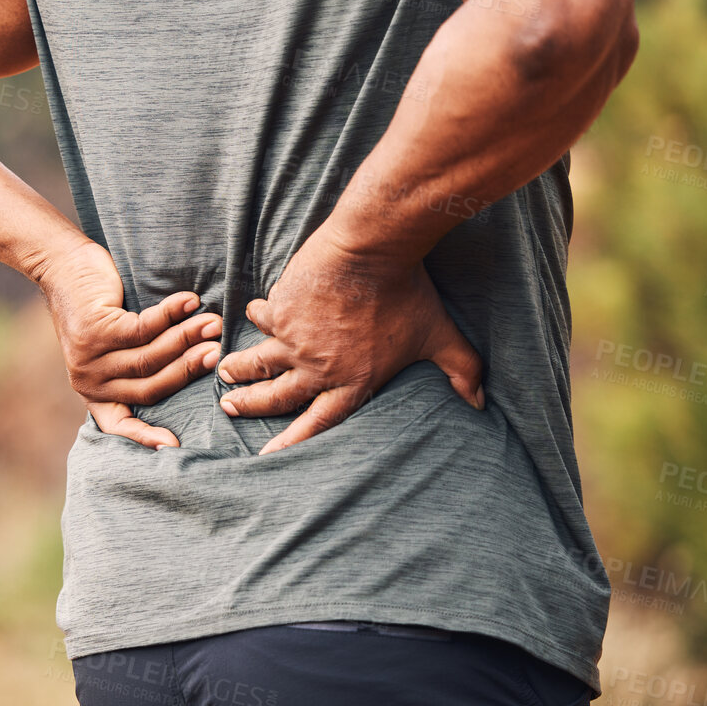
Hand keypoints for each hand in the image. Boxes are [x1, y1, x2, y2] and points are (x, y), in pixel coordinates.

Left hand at [35, 238, 222, 448]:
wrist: (64, 266)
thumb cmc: (98, 305)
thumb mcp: (113, 345)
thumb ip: (137, 364)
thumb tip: (196, 367)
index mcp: (95, 392)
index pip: (118, 423)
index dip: (143, 438)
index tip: (172, 447)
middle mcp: (90, 381)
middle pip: (150, 386)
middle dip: (188, 370)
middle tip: (218, 355)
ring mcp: (90, 358)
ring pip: (149, 357)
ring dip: (186, 340)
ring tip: (213, 324)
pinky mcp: (95, 331)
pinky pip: (144, 328)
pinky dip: (171, 315)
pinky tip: (190, 302)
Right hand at [216, 227, 483, 453]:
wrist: (371, 249)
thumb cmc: (408, 293)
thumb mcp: (440, 336)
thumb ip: (462, 371)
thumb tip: (482, 403)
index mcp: (351, 381)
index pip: (317, 423)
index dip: (292, 442)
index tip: (268, 455)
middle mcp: (317, 367)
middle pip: (276, 396)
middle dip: (250, 404)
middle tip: (230, 406)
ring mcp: (293, 340)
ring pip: (258, 362)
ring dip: (239, 369)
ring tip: (224, 371)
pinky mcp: (279, 311)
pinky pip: (262, 317)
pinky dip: (258, 315)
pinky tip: (255, 312)